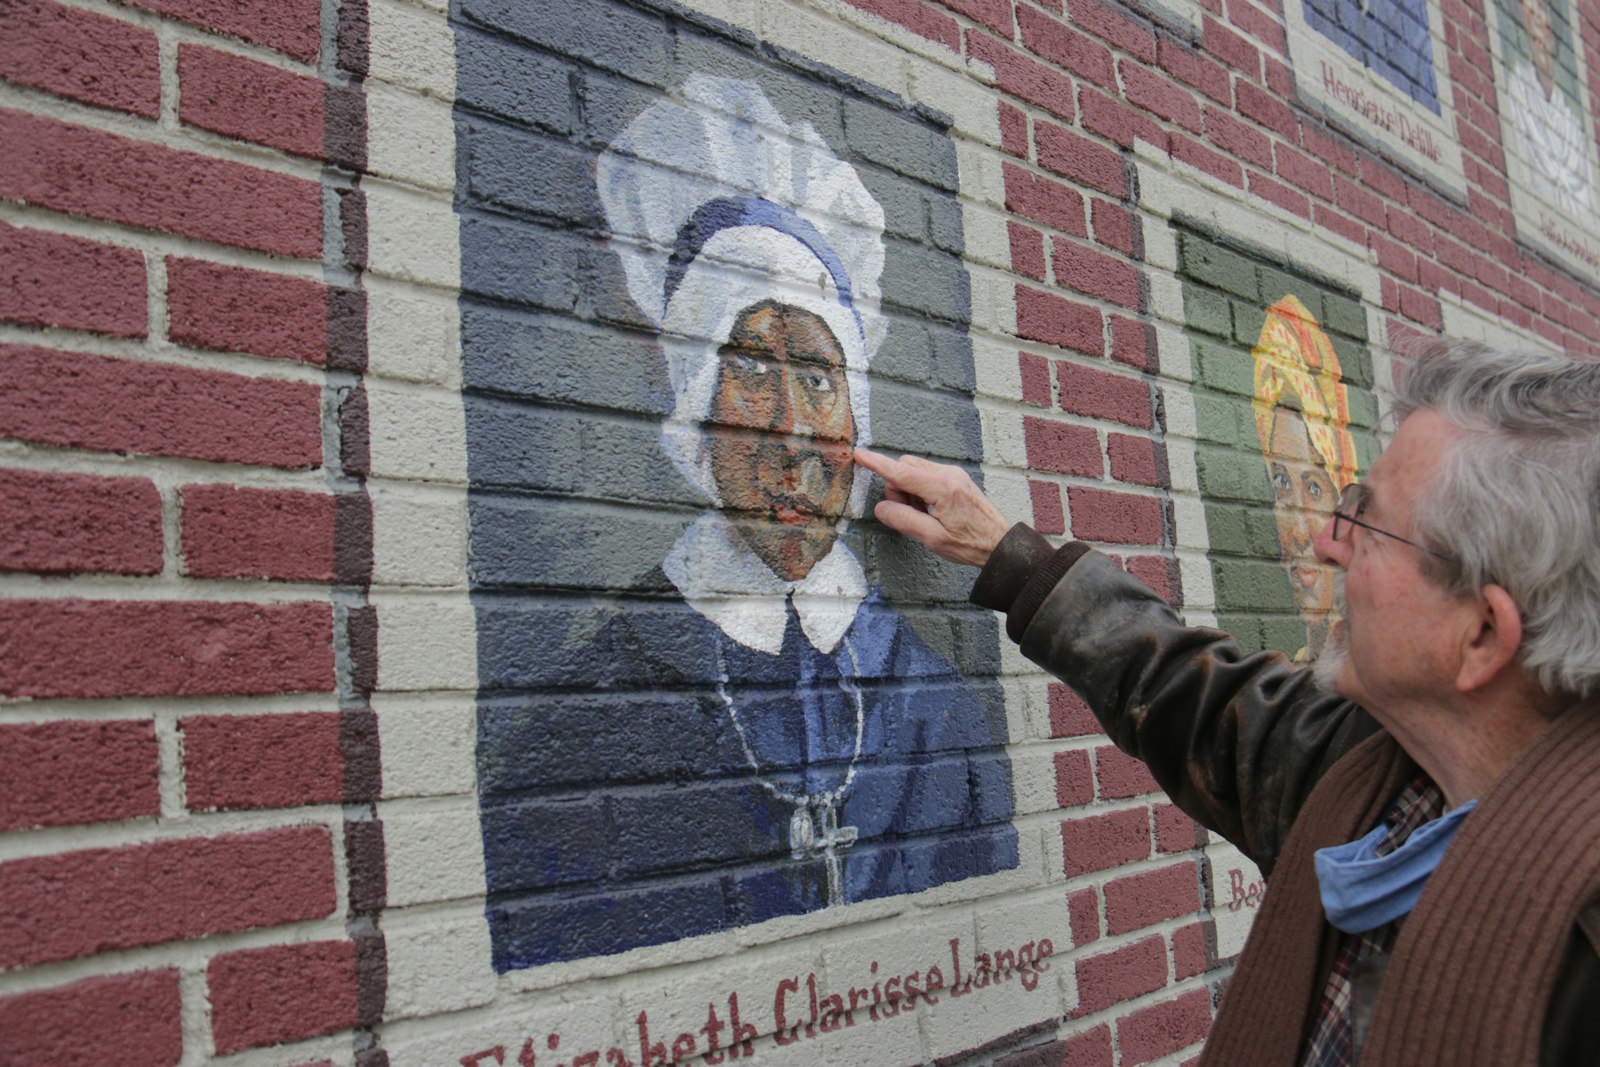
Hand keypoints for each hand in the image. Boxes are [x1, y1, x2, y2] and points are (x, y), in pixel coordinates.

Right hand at [853, 448, 1012, 567]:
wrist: (1000, 544)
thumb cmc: (970, 544)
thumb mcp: (932, 539)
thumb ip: (904, 520)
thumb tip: (882, 508)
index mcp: (942, 488)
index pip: (901, 472)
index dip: (877, 464)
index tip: (860, 454)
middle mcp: (948, 475)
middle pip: (906, 466)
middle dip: (897, 486)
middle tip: (907, 512)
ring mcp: (954, 474)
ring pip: (915, 469)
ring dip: (908, 488)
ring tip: (922, 513)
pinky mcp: (956, 478)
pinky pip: (927, 474)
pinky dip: (920, 488)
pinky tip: (930, 509)